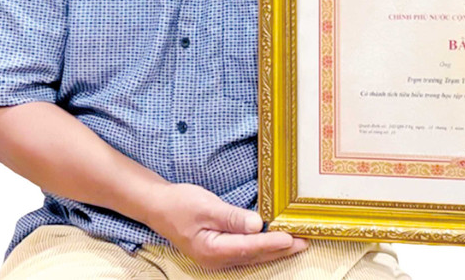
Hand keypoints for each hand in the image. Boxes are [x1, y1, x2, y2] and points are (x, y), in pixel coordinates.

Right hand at [145, 182, 307, 269]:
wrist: (159, 207)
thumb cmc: (181, 204)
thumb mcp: (207, 206)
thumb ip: (232, 217)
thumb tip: (257, 225)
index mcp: (212, 250)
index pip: (249, 247)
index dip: (272, 243)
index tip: (291, 237)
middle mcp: (217, 260)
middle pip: (255, 256)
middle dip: (280, 249)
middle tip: (305, 241)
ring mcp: (218, 258)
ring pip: (252, 256)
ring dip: (275, 250)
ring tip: (297, 243)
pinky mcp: (220, 251)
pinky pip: (246, 252)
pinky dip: (263, 247)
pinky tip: (275, 242)